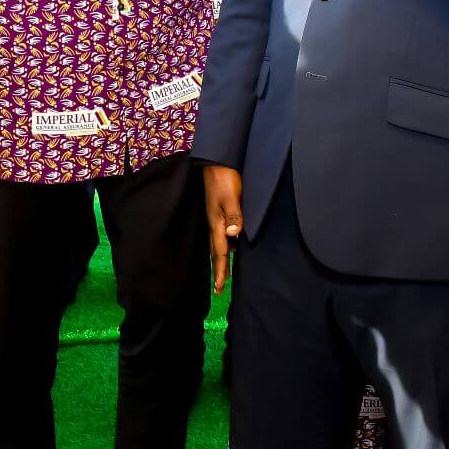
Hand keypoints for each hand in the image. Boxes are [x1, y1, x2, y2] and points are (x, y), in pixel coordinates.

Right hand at [204, 164, 244, 292]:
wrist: (216, 161)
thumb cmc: (225, 178)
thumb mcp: (231, 196)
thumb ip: (233, 215)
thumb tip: (233, 235)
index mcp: (216, 222)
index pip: (218, 252)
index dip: (219, 270)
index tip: (218, 288)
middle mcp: (214, 222)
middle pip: (215, 250)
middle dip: (217, 268)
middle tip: (218, 286)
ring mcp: (215, 216)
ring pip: (218, 242)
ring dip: (220, 257)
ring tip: (225, 270)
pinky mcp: (219, 210)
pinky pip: (221, 233)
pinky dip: (224, 244)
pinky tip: (231, 244)